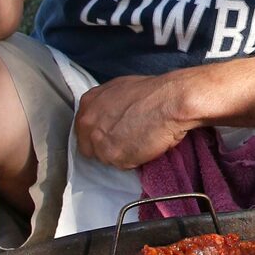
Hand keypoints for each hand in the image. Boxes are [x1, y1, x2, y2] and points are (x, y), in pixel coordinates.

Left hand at [74, 71, 198, 169]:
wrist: (171, 100)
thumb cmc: (153, 92)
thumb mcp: (119, 89)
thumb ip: (105, 105)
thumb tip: (108, 117)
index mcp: (88, 104)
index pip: (83, 130)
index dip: (99, 134)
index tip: (111, 135)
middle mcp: (88, 123)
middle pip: (89, 147)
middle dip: (106, 147)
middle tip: (127, 141)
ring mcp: (98, 140)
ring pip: (106, 158)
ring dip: (122, 154)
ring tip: (140, 142)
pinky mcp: (113, 156)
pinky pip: (122, 165)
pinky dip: (134, 160)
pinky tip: (145, 146)